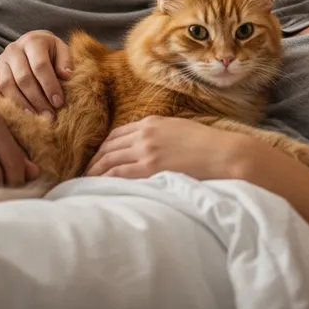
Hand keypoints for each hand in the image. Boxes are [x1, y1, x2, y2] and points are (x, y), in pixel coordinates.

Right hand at [0, 30, 71, 115]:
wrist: (30, 43)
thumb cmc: (50, 51)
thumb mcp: (61, 50)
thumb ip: (65, 61)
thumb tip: (66, 76)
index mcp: (33, 41)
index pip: (40, 66)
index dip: (50, 85)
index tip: (58, 102)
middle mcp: (13, 50)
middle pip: (23, 78)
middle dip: (37, 100)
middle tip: (49, 116)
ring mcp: (0, 61)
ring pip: (7, 86)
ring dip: (21, 105)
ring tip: (34, 119)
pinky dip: (2, 103)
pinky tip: (15, 115)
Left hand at [84, 116, 251, 180]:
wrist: (222, 153)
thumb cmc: (206, 144)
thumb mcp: (178, 129)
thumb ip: (159, 134)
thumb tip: (147, 147)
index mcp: (152, 122)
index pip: (117, 134)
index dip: (104, 147)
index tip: (98, 158)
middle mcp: (144, 134)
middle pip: (109, 147)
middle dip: (95, 160)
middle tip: (86, 173)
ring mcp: (146, 150)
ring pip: (110, 160)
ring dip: (96, 171)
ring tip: (87, 183)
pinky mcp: (150, 167)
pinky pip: (119, 174)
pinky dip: (106, 180)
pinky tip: (99, 187)